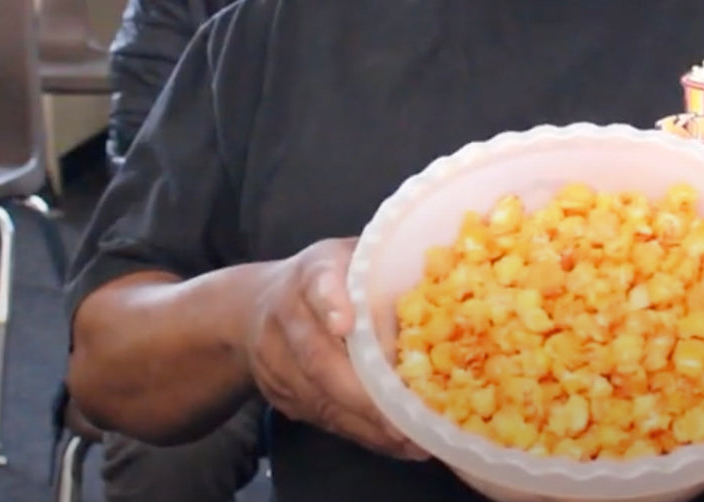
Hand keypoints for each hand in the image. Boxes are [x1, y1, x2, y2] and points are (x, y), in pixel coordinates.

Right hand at [245, 237, 428, 459]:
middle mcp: (288, 314)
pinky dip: (358, 432)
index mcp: (313, 272)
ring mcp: (275, 357)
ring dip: (365, 422)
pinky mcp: (277, 393)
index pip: (319, 285)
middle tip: (403, 417)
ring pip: (318, 396)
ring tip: (409, 438)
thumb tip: (450, 288)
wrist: (253, 305)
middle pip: (317, 357)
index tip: (345, 324)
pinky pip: (319, 417)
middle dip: (362, 393)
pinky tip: (392, 442)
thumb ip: (388, 274)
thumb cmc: (330, 278)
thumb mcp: (355, 260)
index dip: (332, 303)